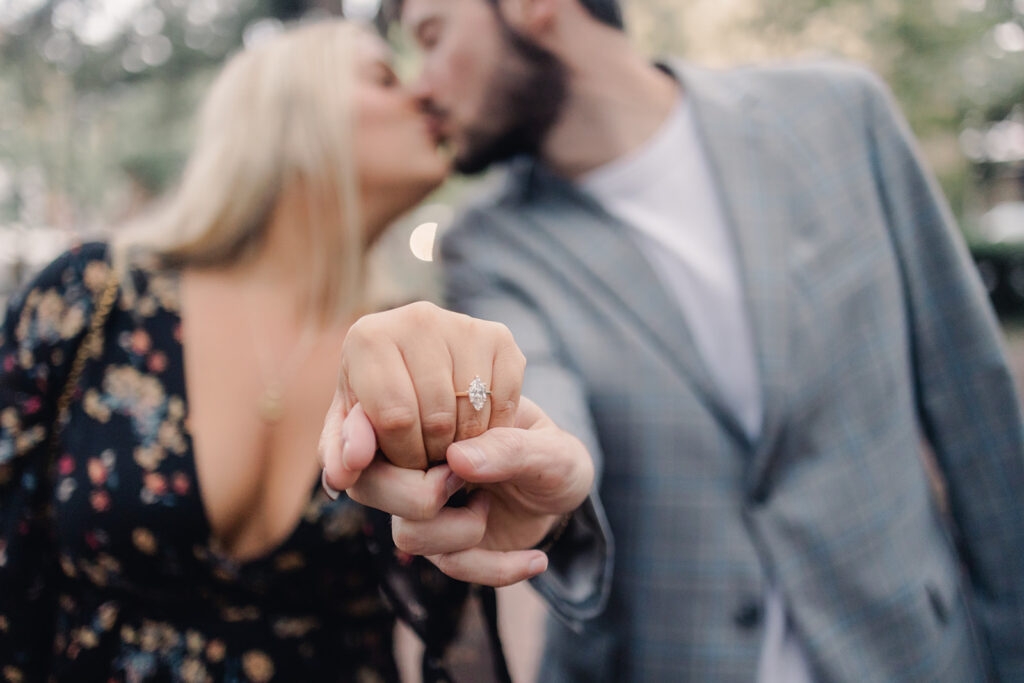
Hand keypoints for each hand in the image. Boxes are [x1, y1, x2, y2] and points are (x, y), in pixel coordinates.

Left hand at [322, 301, 525, 471]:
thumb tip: (343, 475)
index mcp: (367, 337)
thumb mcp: (351, 435)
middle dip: (433, 455)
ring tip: (446, 446)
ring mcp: (462, 323)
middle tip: (427, 459)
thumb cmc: (379, 411)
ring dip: (464, 447)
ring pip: (472, 412)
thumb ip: (341, 457)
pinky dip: (493, 430)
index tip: (402, 462)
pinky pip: (503, 401)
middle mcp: (416, 317)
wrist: (421, 382)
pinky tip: (474, 431)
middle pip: (436, 417)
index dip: (402, 455)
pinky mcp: (500, 336)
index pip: (395, 417)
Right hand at [323, 397, 593, 586]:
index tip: (357, 455)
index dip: (352, 437)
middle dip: (416, 494)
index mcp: (431, 418)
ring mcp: (427, 508)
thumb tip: (458, 458)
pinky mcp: (448, 547)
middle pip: (370, 486)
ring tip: (492, 507)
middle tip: (463, 479)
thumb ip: (512, 448)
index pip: (372, 422)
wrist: (565, 495)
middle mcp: (417, 463)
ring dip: (461, 531)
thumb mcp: (551, 448)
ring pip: (406, 532)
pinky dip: (497, 568)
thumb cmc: (553, 455)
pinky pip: (452, 566)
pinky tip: (535, 561)